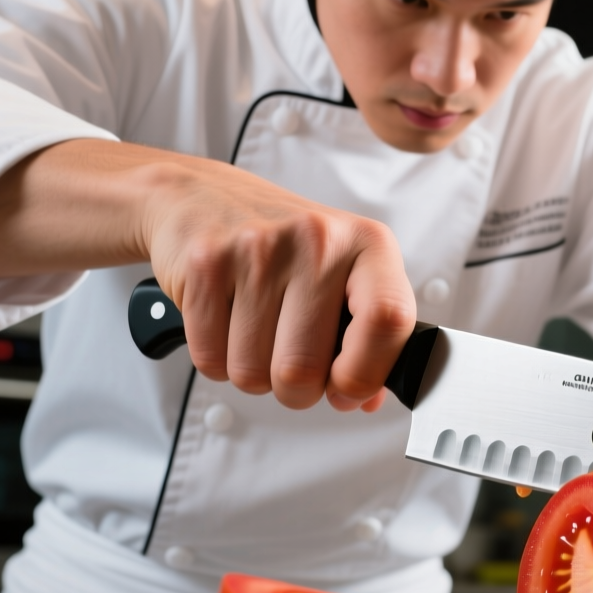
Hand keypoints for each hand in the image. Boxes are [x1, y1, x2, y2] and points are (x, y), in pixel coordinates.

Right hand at [139, 148, 414, 411]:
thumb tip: (367, 397)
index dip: (366, 374)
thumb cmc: (287, 246)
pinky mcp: (207, 264)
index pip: (388, 321)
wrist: (204, 196)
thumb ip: (368, 336)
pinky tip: (228, 323)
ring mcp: (259, 250)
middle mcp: (317, 240)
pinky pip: (210, 358)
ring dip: (254, 374)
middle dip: (297, 390)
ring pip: (253, 373)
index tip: (347, 389)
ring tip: (258, 334)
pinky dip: (218, 359)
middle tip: (292, 363)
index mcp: (368, 245)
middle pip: (304, 370)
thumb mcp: (345, 275)